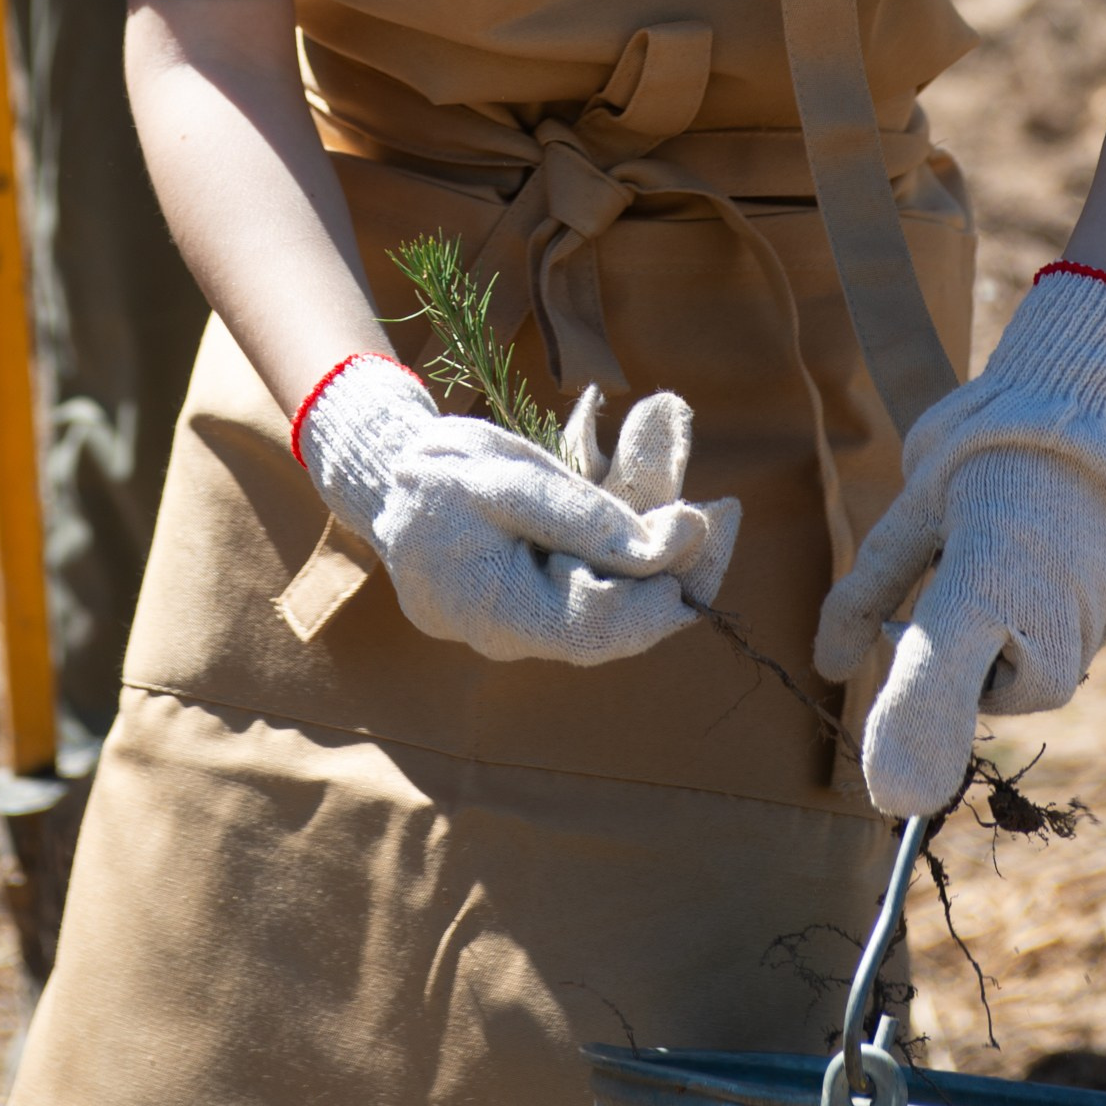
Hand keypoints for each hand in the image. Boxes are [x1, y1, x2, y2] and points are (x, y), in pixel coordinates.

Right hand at [299, 360, 740, 668]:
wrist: (381, 473)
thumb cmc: (434, 470)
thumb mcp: (507, 476)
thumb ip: (586, 516)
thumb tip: (672, 547)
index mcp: (497, 613)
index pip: (601, 626)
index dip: (664, 585)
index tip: (708, 524)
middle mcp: (514, 635)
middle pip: (617, 617)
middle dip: (673, 562)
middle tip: (724, 510)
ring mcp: (522, 622)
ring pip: (609, 595)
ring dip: (653, 544)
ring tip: (694, 490)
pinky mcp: (532, 597)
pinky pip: (590, 580)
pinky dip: (622, 539)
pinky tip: (653, 494)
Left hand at [813, 269, 1105, 818]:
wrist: (1075, 399)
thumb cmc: (976, 457)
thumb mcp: (907, 517)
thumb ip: (864, 596)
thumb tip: (828, 666)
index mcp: (981, 577)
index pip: (940, 682)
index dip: (914, 737)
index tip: (894, 795)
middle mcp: (1051, 608)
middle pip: (1002, 695)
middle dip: (976, 665)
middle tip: (958, 584)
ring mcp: (1102, 611)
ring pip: (1047, 675)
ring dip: (1022, 643)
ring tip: (1013, 557)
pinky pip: (1085, 647)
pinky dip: (1063, 625)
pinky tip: (1053, 564)